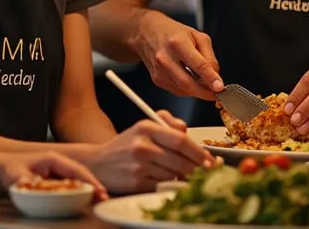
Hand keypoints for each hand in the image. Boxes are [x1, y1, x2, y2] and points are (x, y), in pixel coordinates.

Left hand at [0, 151, 107, 200]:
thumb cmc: (10, 168)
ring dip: (88, 188)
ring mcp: (58, 170)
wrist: (2, 166)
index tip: (97, 189)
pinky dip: (80, 190)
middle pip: (80, 173)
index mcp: (53, 159)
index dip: (87, 179)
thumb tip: (34, 188)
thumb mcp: (16, 176)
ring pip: (77, 178)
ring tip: (99, 199)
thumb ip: (25, 182)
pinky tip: (86, 198)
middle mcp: (58, 163)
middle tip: (103, 197)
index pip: (75, 168)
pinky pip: (72, 183)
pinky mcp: (56, 177)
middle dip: (93, 184)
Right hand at [87, 110, 214, 192]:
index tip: (211, 161)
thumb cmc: (126, 145)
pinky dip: (170, 185)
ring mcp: (139, 166)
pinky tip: (167, 181)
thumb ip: (167, 122)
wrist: (97, 163)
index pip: (181, 140)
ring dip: (182, 177)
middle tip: (205, 172)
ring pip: (175, 175)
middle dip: (196, 169)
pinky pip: (163, 186)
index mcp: (146, 128)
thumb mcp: (144, 126)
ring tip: (181, 174)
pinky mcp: (136, 183)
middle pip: (181, 161)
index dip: (199, 152)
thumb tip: (186, 129)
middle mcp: (142, 145)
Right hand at [133, 12, 223, 99]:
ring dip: (197, 90)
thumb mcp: (197, 36)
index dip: (210, 78)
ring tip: (203, 82)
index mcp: (178, 43)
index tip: (219, 87)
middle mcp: (165, 57)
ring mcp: (159, 70)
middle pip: (188, 83)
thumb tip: (215, 77)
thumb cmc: (173, 33)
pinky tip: (190, 79)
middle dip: (205, 92)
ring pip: (183, 90)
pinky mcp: (157, 79)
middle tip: (216, 94)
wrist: (147, 33)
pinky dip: (188, 89)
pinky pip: (177, 91)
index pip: (197, 65)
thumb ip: (209, 57)